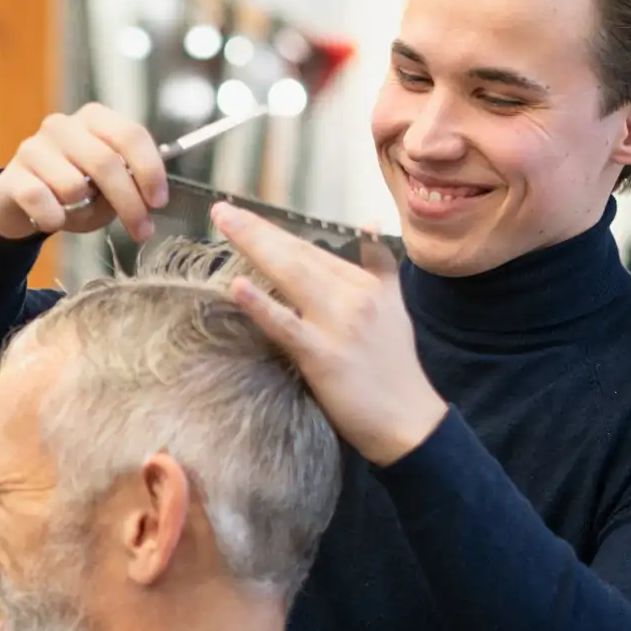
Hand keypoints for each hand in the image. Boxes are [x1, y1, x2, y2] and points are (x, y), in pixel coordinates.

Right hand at [0, 103, 169, 243]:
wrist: (18, 201)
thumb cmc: (70, 191)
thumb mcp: (105, 188)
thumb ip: (127, 187)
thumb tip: (145, 202)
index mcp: (93, 119)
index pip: (130, 134)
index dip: (149, 169)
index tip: (159, 202)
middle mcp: (62, 125)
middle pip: (106, 162)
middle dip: (129, 203)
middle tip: (142, 231)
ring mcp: (34, 148)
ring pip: (73, 186)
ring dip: (82, 210)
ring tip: (76, 211)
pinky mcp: (12, 176)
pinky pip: (41, 201)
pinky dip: (54, 218)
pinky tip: (54, 220)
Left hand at [213, 202, 447, 465]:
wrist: (409, 420)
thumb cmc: (395, 366)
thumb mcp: (395, 305)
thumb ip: (377, 265)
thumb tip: (368, 223)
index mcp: (365, 283)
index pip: (313, 250)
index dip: (276, 231)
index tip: (243, 217)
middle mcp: (354, 295)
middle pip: (297, 254)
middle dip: (257, 229)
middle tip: (222, 210)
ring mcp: (339, 324)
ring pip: (291, 276)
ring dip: (255, 246)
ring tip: (225, 224)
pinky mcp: (323, 356)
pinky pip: (286, 326)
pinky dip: (261, 305)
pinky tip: (236, 286)